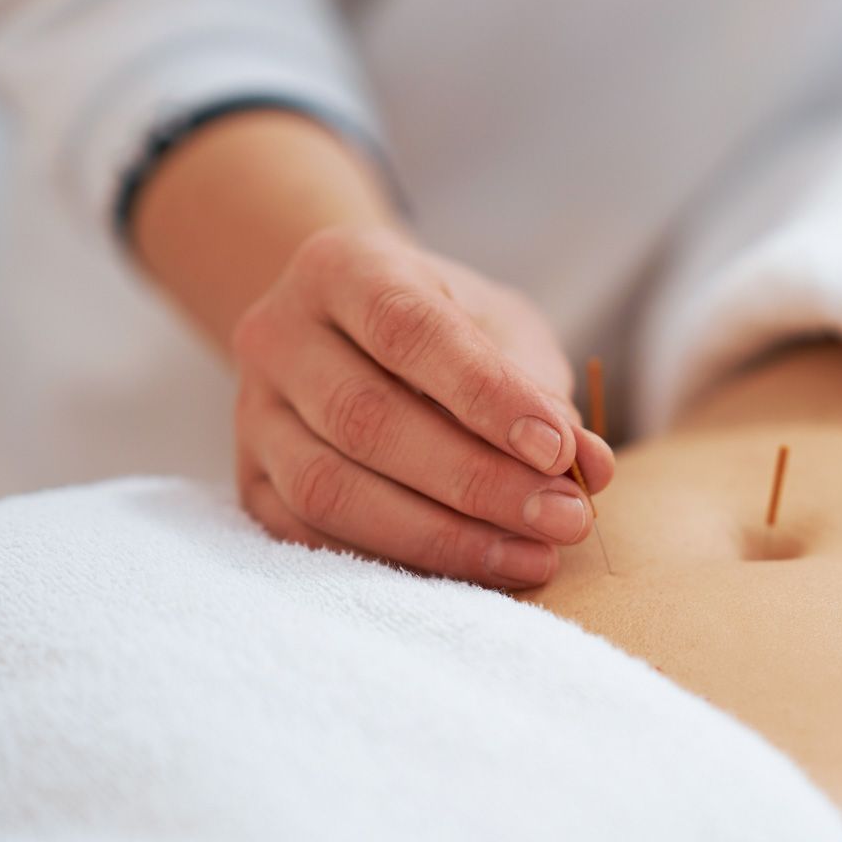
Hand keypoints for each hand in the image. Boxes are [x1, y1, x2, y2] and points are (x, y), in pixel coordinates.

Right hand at [230, 226, 612, 588]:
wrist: (349, 333)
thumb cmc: (446, 326)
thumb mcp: (499, 327)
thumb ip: (542, 389)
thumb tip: (591, 467)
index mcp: (343, 268)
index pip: (408, 329)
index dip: (485, 396)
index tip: (560, 450)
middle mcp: (279, 334)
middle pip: (366, 420)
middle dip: (477, 481)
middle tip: (564, 518)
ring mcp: (253, 413)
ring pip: (329, 490)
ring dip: (441, 538)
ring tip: (532, 557)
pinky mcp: (250, 482)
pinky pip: (310, 538)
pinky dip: (396, 563)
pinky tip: (474, 573)